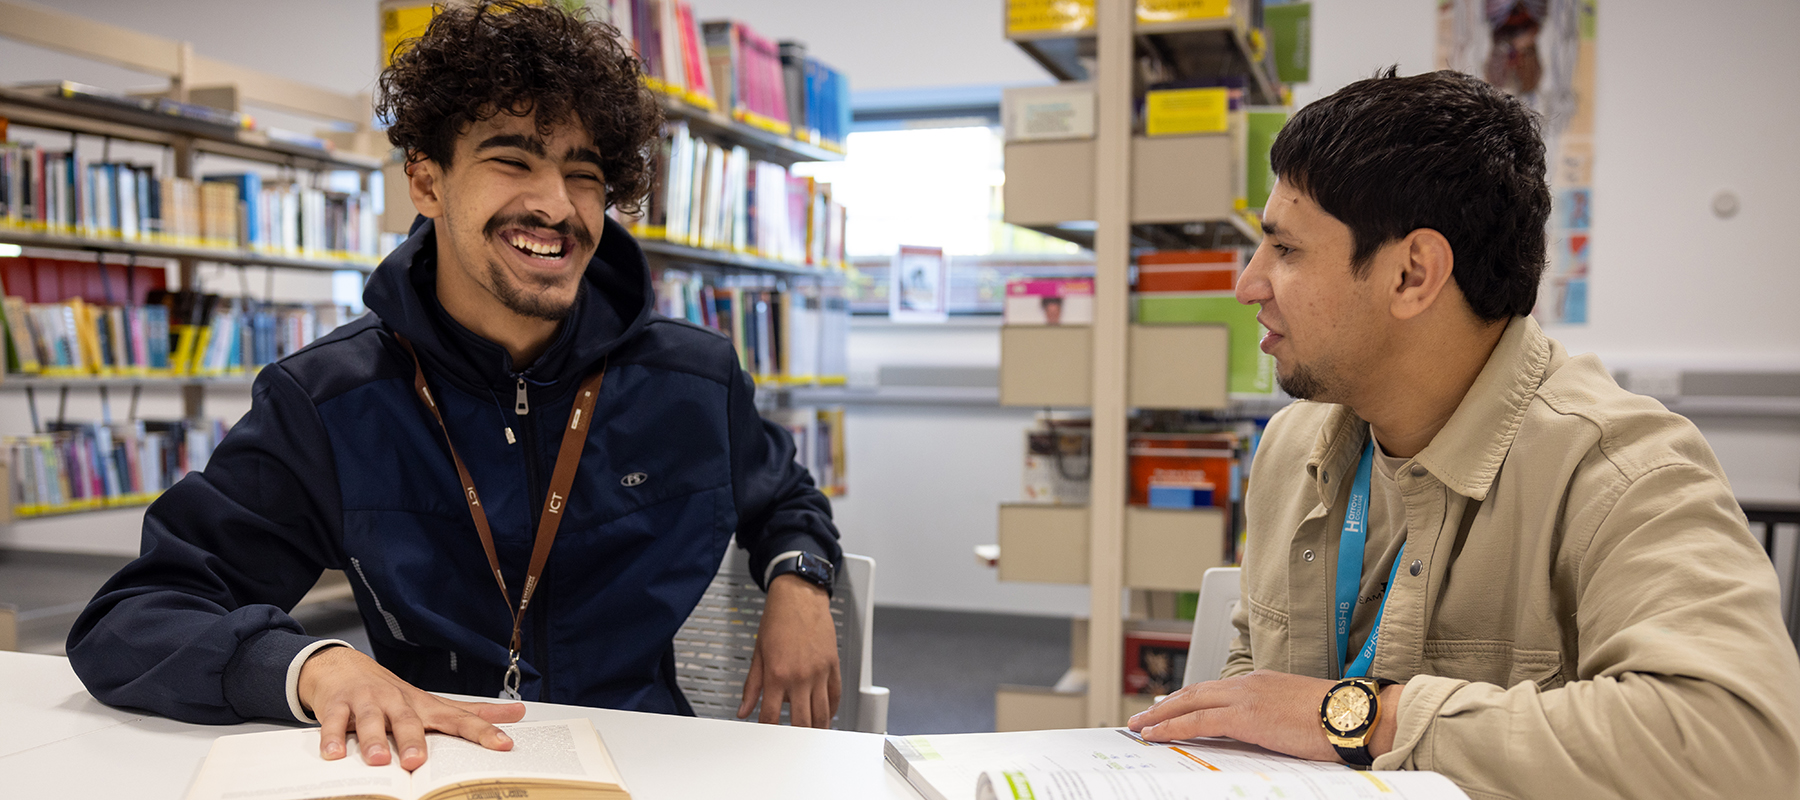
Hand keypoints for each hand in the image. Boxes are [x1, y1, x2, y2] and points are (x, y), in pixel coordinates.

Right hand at [298, 645, 524, 770]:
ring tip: (380, 760)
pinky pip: (332, 723)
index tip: (504, 745)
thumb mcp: (434, 704)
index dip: (483, 731)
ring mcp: (367, 702)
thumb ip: (473, 713)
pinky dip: (331, 738)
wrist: (343, 667)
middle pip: (409, 721)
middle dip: (414, 740)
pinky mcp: (337, 706)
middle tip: (419, 761)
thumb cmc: (393, 694)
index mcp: (424, 706)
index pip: (459, 719)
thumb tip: (519, 713)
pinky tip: (333, 754)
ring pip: (370, 721)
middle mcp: (397, 701)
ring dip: (374, 740)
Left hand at [737, 573, 840, 727]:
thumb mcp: (758, 654)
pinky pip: (835, 696)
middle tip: (791, 743)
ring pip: (822, 714)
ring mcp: (819, 673)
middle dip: (795, 737)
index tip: (765, 736)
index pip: (770, 715)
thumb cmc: (778, 620)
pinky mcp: (833, 666)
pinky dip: (831, 710)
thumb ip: (751, 686)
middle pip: (801, 721)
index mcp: (777, 674)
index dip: (767, 730)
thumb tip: (743, 709)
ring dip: (816, 729)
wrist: (799, 597)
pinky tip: (825, 715)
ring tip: (810, 735)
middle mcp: (799, 676)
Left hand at [1126, 670, 1401, 762]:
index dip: (1187, 699)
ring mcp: (1245, 697)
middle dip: (1165, 705)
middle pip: (1194, 692)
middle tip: (1142, 716)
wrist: (1356, 715)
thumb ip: (1270, 721)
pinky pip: (1197, 721)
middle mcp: (1248, 684)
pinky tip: (1156, 734)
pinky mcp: (1246, 716)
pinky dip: (1172, 726)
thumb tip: (1256, 737)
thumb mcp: (1296, 716)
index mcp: (1261, 682)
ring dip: (1160, 715)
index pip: (1213, 690)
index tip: (1168, 707)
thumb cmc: (1338, 720)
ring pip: (1189, 703)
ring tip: (1140, 726)